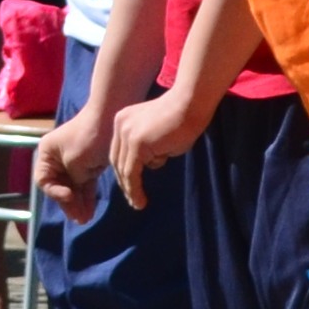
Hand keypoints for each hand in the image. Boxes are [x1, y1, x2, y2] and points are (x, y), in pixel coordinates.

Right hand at [34, 106, 107, 223]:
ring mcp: (71, 162)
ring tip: (85, 218)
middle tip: (80, 218)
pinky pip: (83, 184)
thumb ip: (72, 181)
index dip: (55, 192)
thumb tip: (74, 196)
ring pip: (72, 187)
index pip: (43, 181)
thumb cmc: (88, 139)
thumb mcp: (75, 163)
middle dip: (69, 203)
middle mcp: (55, 158)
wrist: (111, 117)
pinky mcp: (87, 165)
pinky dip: (86, 196)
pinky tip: (89, 209)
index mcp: (46, 154)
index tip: (70, 196)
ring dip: (78, 203)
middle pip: (58, 187)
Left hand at [106, 87, 206, 207]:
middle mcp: (120, 125)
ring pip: (123, 168)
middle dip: (124, 182)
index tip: (130, 185)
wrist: (190, 104)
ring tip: (137, 204)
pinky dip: (135, 189)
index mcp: (123, 120)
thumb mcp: (158, 134)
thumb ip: (149, 147)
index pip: (119, 150)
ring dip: (129, 189)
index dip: (124, 170)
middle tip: (132, 199)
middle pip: (117, 160)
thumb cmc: (183, 119)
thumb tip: (150, 162)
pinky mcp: (137, 144)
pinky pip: (132, 172)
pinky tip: (140, 201)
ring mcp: (126, 133)